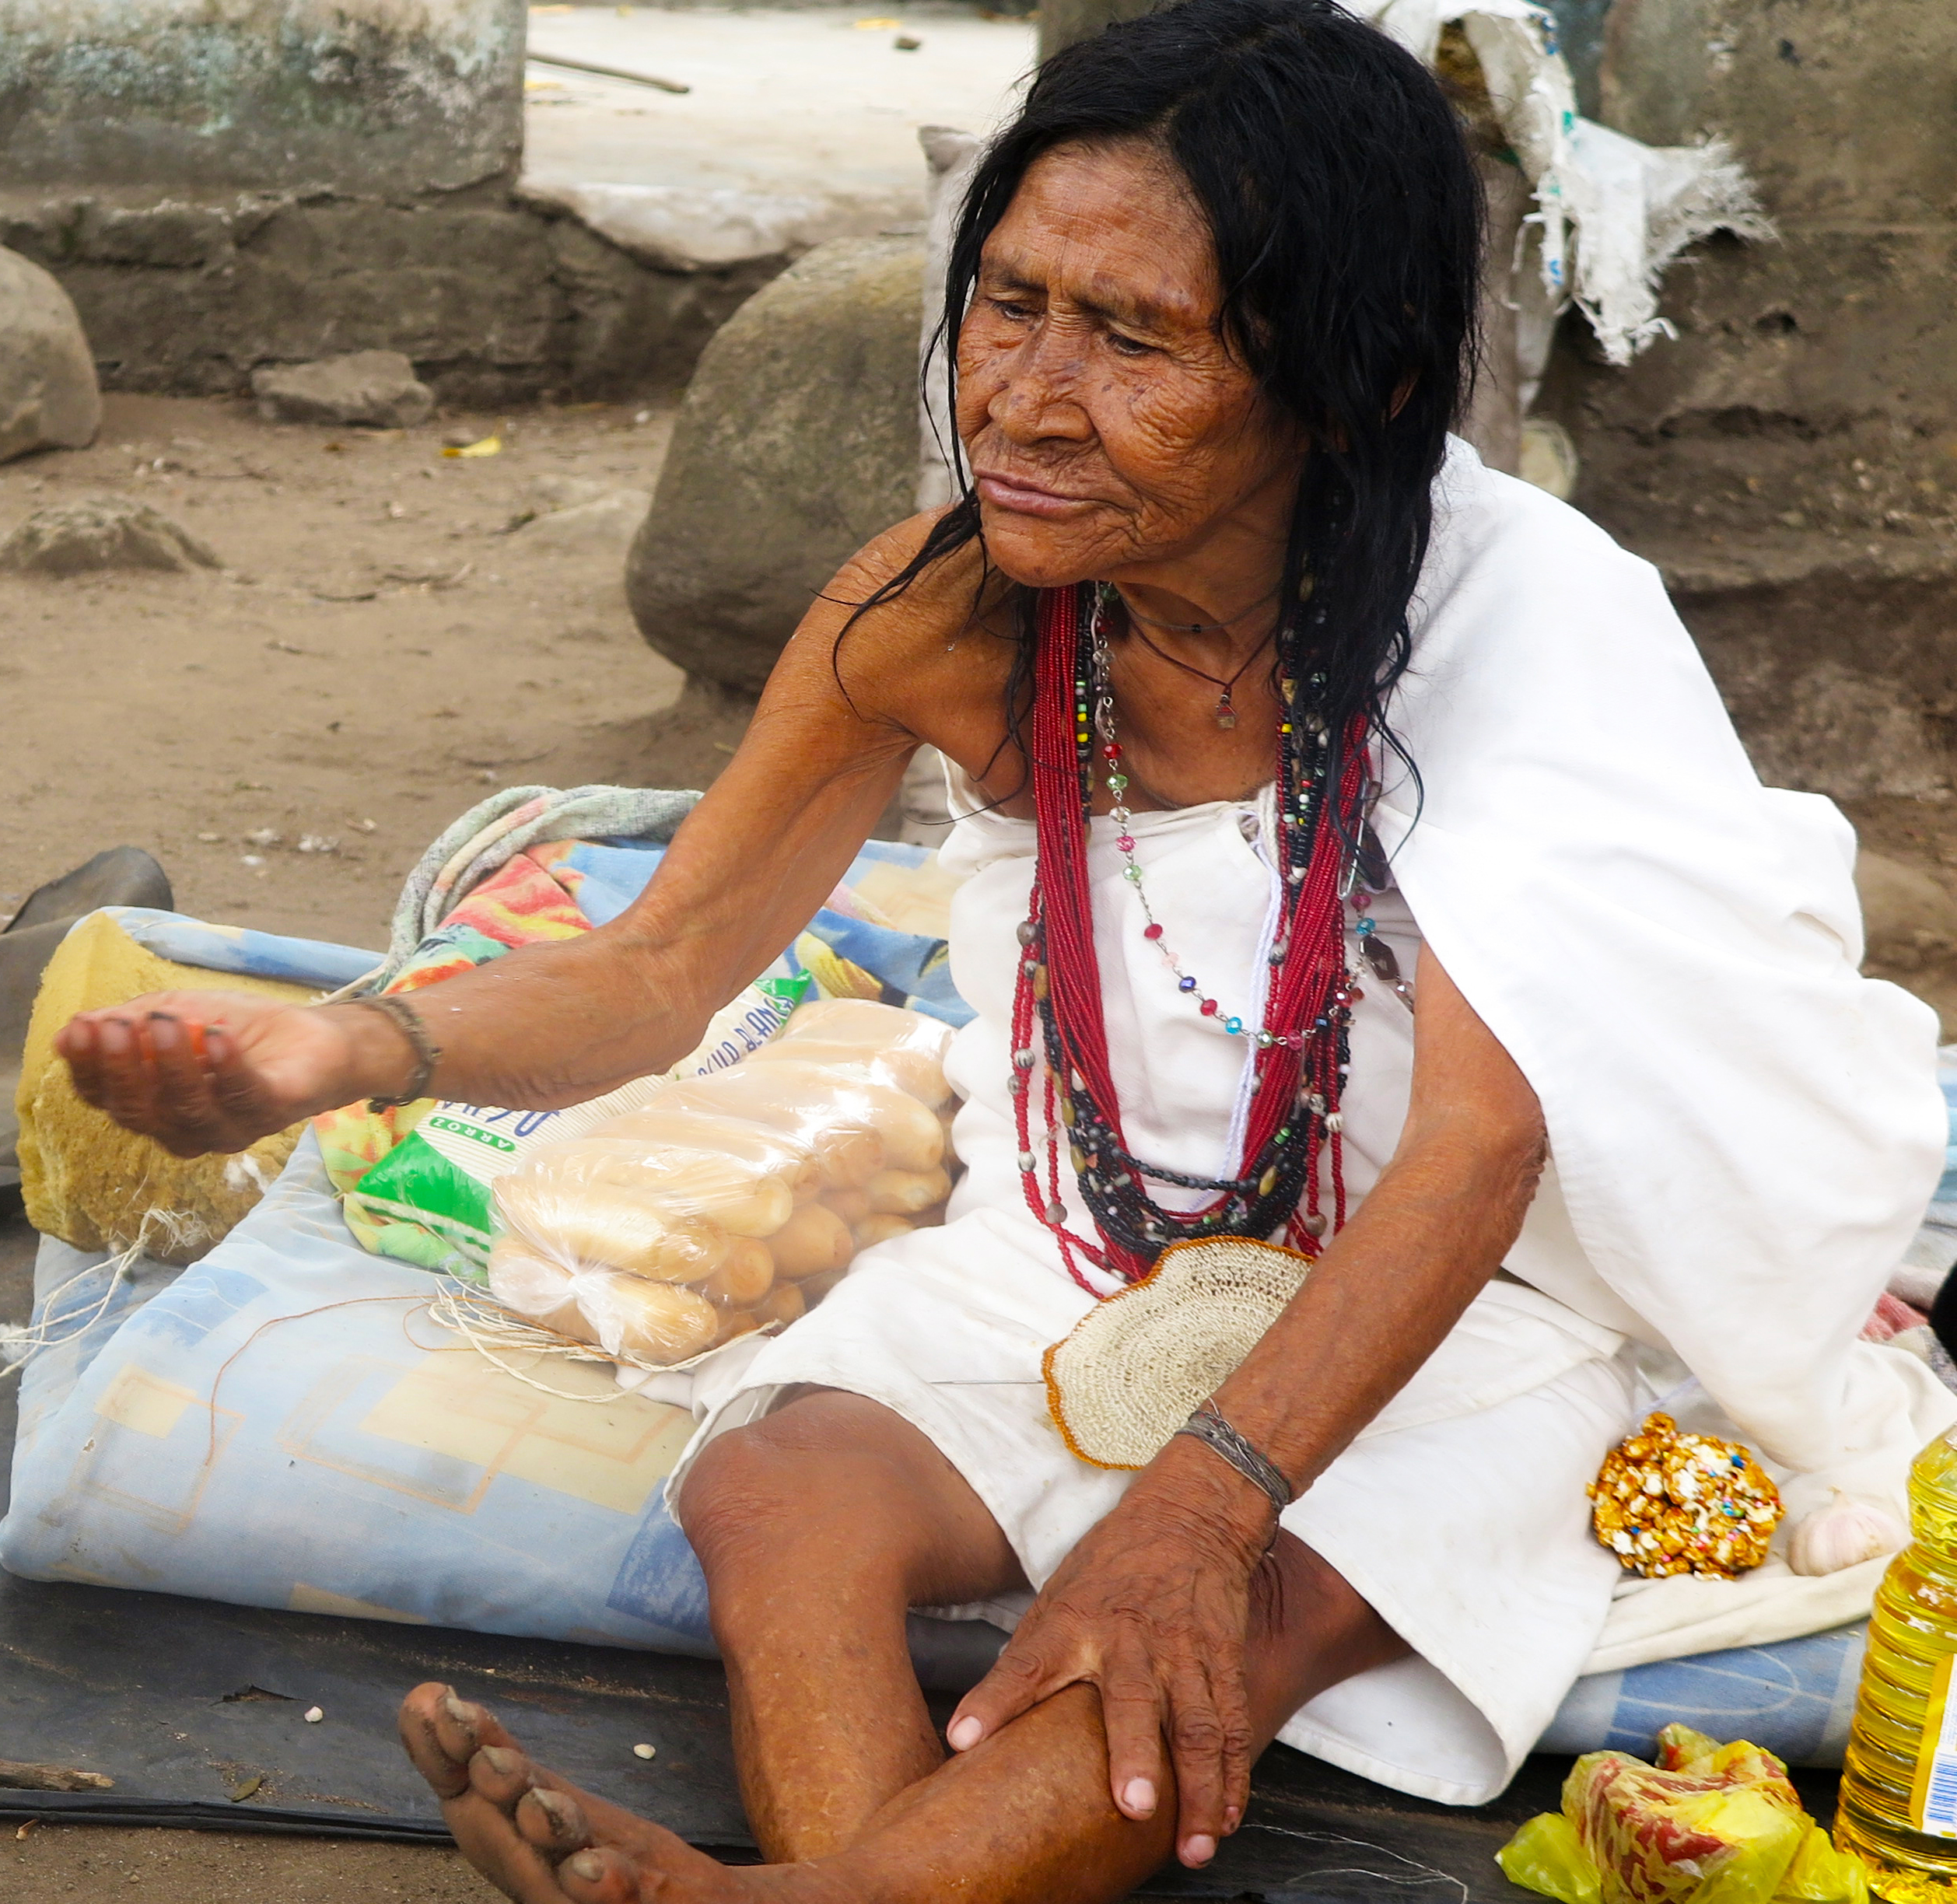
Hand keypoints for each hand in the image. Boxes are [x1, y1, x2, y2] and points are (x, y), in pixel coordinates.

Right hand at [55, 990, 391, 1156]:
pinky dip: (227, 1067)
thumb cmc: (236, 1029)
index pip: (106, 1098)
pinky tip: (216, 1036)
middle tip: (118, 1025)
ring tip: (165, 1023)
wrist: (314, 1037)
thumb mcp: (174, 1012)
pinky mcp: (272, 1114)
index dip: (88, 1068)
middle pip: (139, 1113)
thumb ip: (126, 1024)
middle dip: (122, 1068)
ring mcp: (228, 1128)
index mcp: (153, 1106)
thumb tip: (69, 1033)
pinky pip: (244, 1098)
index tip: (80, 1029)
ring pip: (188, 1110)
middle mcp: (183, 1128)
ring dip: (171, 1065)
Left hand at [944, 1474, 1269, 1867]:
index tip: (963, 1737)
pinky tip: (1226, 1818)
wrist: (1189, 1515)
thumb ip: (1028, 1660)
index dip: (993, 1700)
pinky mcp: (1223, 1657)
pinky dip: (1232, 1773)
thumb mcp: (1057, 1597)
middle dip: (1135, 1754)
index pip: (1024, 1663)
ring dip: (1198, 1790)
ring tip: (1195, 1848)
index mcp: (1073, 1621)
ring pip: (1196, 1726)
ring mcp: (1182, 1649)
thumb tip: (975, 1729)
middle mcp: (1129, 1638)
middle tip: (1133, 1807)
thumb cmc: (1110, 1566)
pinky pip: (1231, 1722)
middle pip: (1132, 1701)